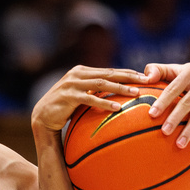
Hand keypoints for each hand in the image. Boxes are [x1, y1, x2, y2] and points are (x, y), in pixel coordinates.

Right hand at [31, 65, 148, 133]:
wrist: (42, 118)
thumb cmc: (65, 110)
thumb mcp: (82, 96)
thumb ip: (95, 92)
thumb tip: (117, 94)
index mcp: (82, 71)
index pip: (109, 70)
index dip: (127, 72)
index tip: (144, 76)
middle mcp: (77, 74)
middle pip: (108, 74)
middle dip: (128, 76)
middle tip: (146, 80)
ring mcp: (71, 84)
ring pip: (101, 84)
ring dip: (119, 88)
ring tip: (135, 93)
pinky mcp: (68, 96)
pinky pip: (89, 99)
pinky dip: (104, 103)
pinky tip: (117, 108)